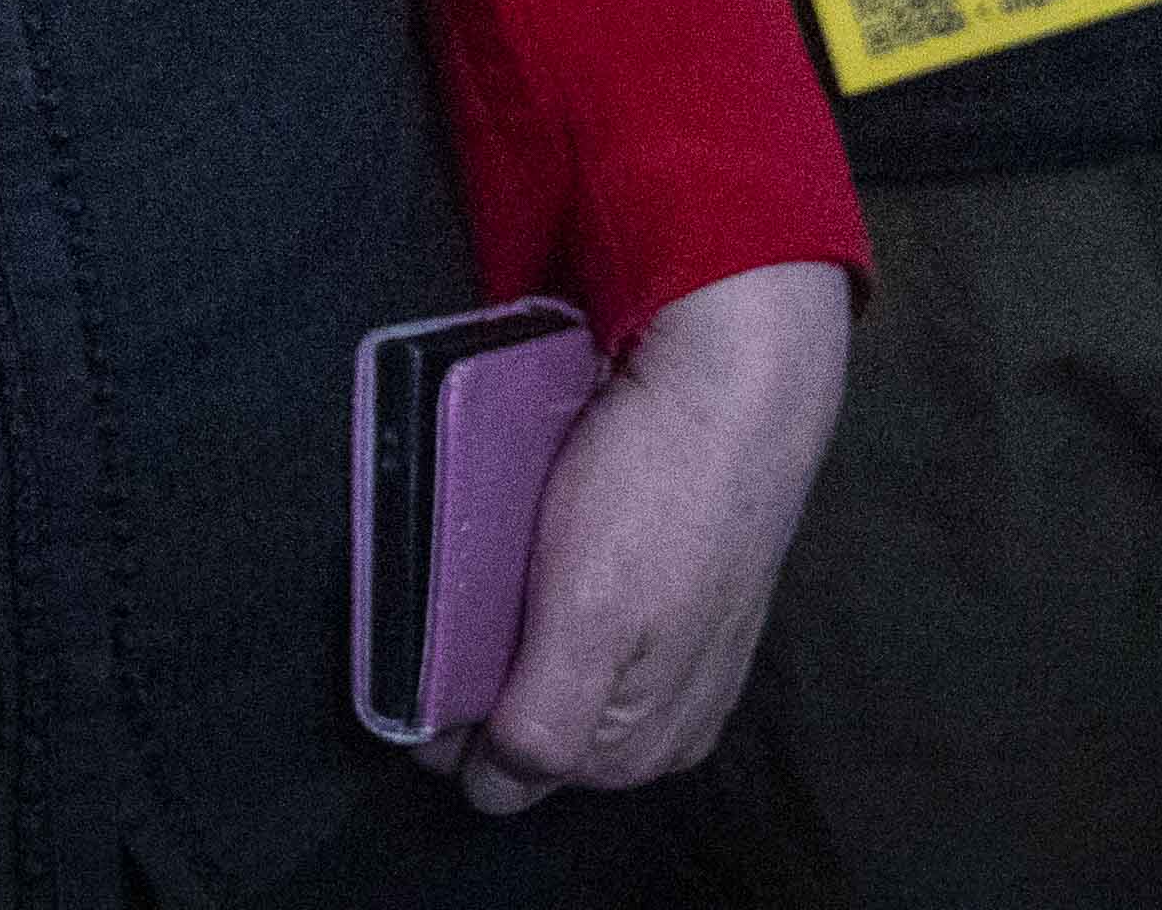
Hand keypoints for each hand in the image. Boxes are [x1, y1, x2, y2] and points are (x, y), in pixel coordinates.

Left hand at [453, 262, 846, 812]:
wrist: (738, 379)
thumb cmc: (657, 493)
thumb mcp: (588, 621)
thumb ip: (544, 725)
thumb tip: (488, 782)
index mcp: (638, 749)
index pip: (503, 776)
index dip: (451, 723)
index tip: (423, 650)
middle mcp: (665, 725)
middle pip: (534, 730)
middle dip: (488, 681)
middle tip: (465, 597)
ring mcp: (682, 663)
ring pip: (559, 676)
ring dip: (518, 636)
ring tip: (502, 566)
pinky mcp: (686, 599)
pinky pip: (593, 623)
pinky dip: (559, 595)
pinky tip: (551, 545)